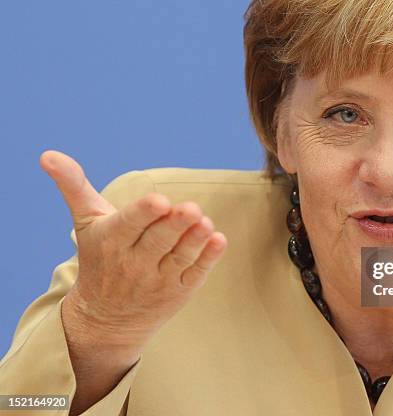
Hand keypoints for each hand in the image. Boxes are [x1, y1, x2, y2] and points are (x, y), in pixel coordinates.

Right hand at [40, 150, 226, 353]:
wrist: (104, 318)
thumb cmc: (99, 257)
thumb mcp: (86, 222)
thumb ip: (74, 186)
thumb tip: (48, 154)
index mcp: (112, 240)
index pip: (130, 224)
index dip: (145, 213)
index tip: (160, 201)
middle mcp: (134, 263)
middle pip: (158, 241)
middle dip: (175, 224)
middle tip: (191, 209)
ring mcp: (158, 280)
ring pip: (180, 257)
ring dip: (194, 240)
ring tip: (206, 223)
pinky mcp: (178, 292)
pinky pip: (196, 274)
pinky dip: (208, 259)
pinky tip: (219, 241)